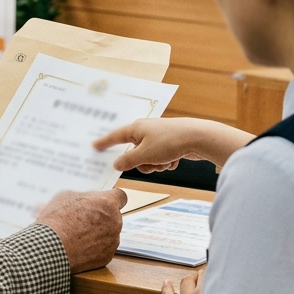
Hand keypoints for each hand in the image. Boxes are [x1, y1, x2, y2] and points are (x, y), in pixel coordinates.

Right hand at [35, 188, 126, 273]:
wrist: (51, 247)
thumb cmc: (57, 219)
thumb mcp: (66, 196)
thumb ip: (83, 197)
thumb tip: (86, 201)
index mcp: (107, 203)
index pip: (121, 197)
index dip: (113, 199)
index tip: (105, 204)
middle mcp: (115, 222)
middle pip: (114, 217)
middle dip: (103, 218)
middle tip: (85, 220)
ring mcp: (113, 241)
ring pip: (110, 234)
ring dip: (99, 234)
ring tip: (79, 236)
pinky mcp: (107, 257)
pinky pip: (104, 250)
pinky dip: (95, 249)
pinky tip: (80, 248)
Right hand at [94, 118, 254, 173]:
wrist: (199, 138)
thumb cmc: (171, 142)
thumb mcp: (145, 155)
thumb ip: (128, 161)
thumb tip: (116, 164)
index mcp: (136, 128)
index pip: (115, 136)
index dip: (104, 142)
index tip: (93, 145)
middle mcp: (146, 131)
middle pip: (133, 153)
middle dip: (141, 163)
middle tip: (150, 164)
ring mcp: (158, 137)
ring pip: (148, 159)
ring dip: (155, 165)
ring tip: (165, 162)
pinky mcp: (170, 144)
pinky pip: (160, 159)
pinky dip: (165, 163)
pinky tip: (174, 160)